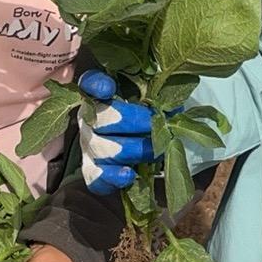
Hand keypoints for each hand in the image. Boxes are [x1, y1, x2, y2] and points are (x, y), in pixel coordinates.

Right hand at [77, 70, 156, 194]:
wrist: (128, 144)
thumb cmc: (139, 116)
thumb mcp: (144, 100)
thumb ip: (154, 96)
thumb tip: (174, 108)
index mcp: (99, 95)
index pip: (90, 83)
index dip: (97, 84)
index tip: (108, 88)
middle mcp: (88, 118)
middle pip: (105, 118)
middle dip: (136, 121)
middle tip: (160, 124)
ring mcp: (87, 145)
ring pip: (104, 149)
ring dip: (135, 151)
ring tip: (158, 151)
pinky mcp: (90, 169)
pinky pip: (96, 177)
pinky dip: (113, 177)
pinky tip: (130, 174)